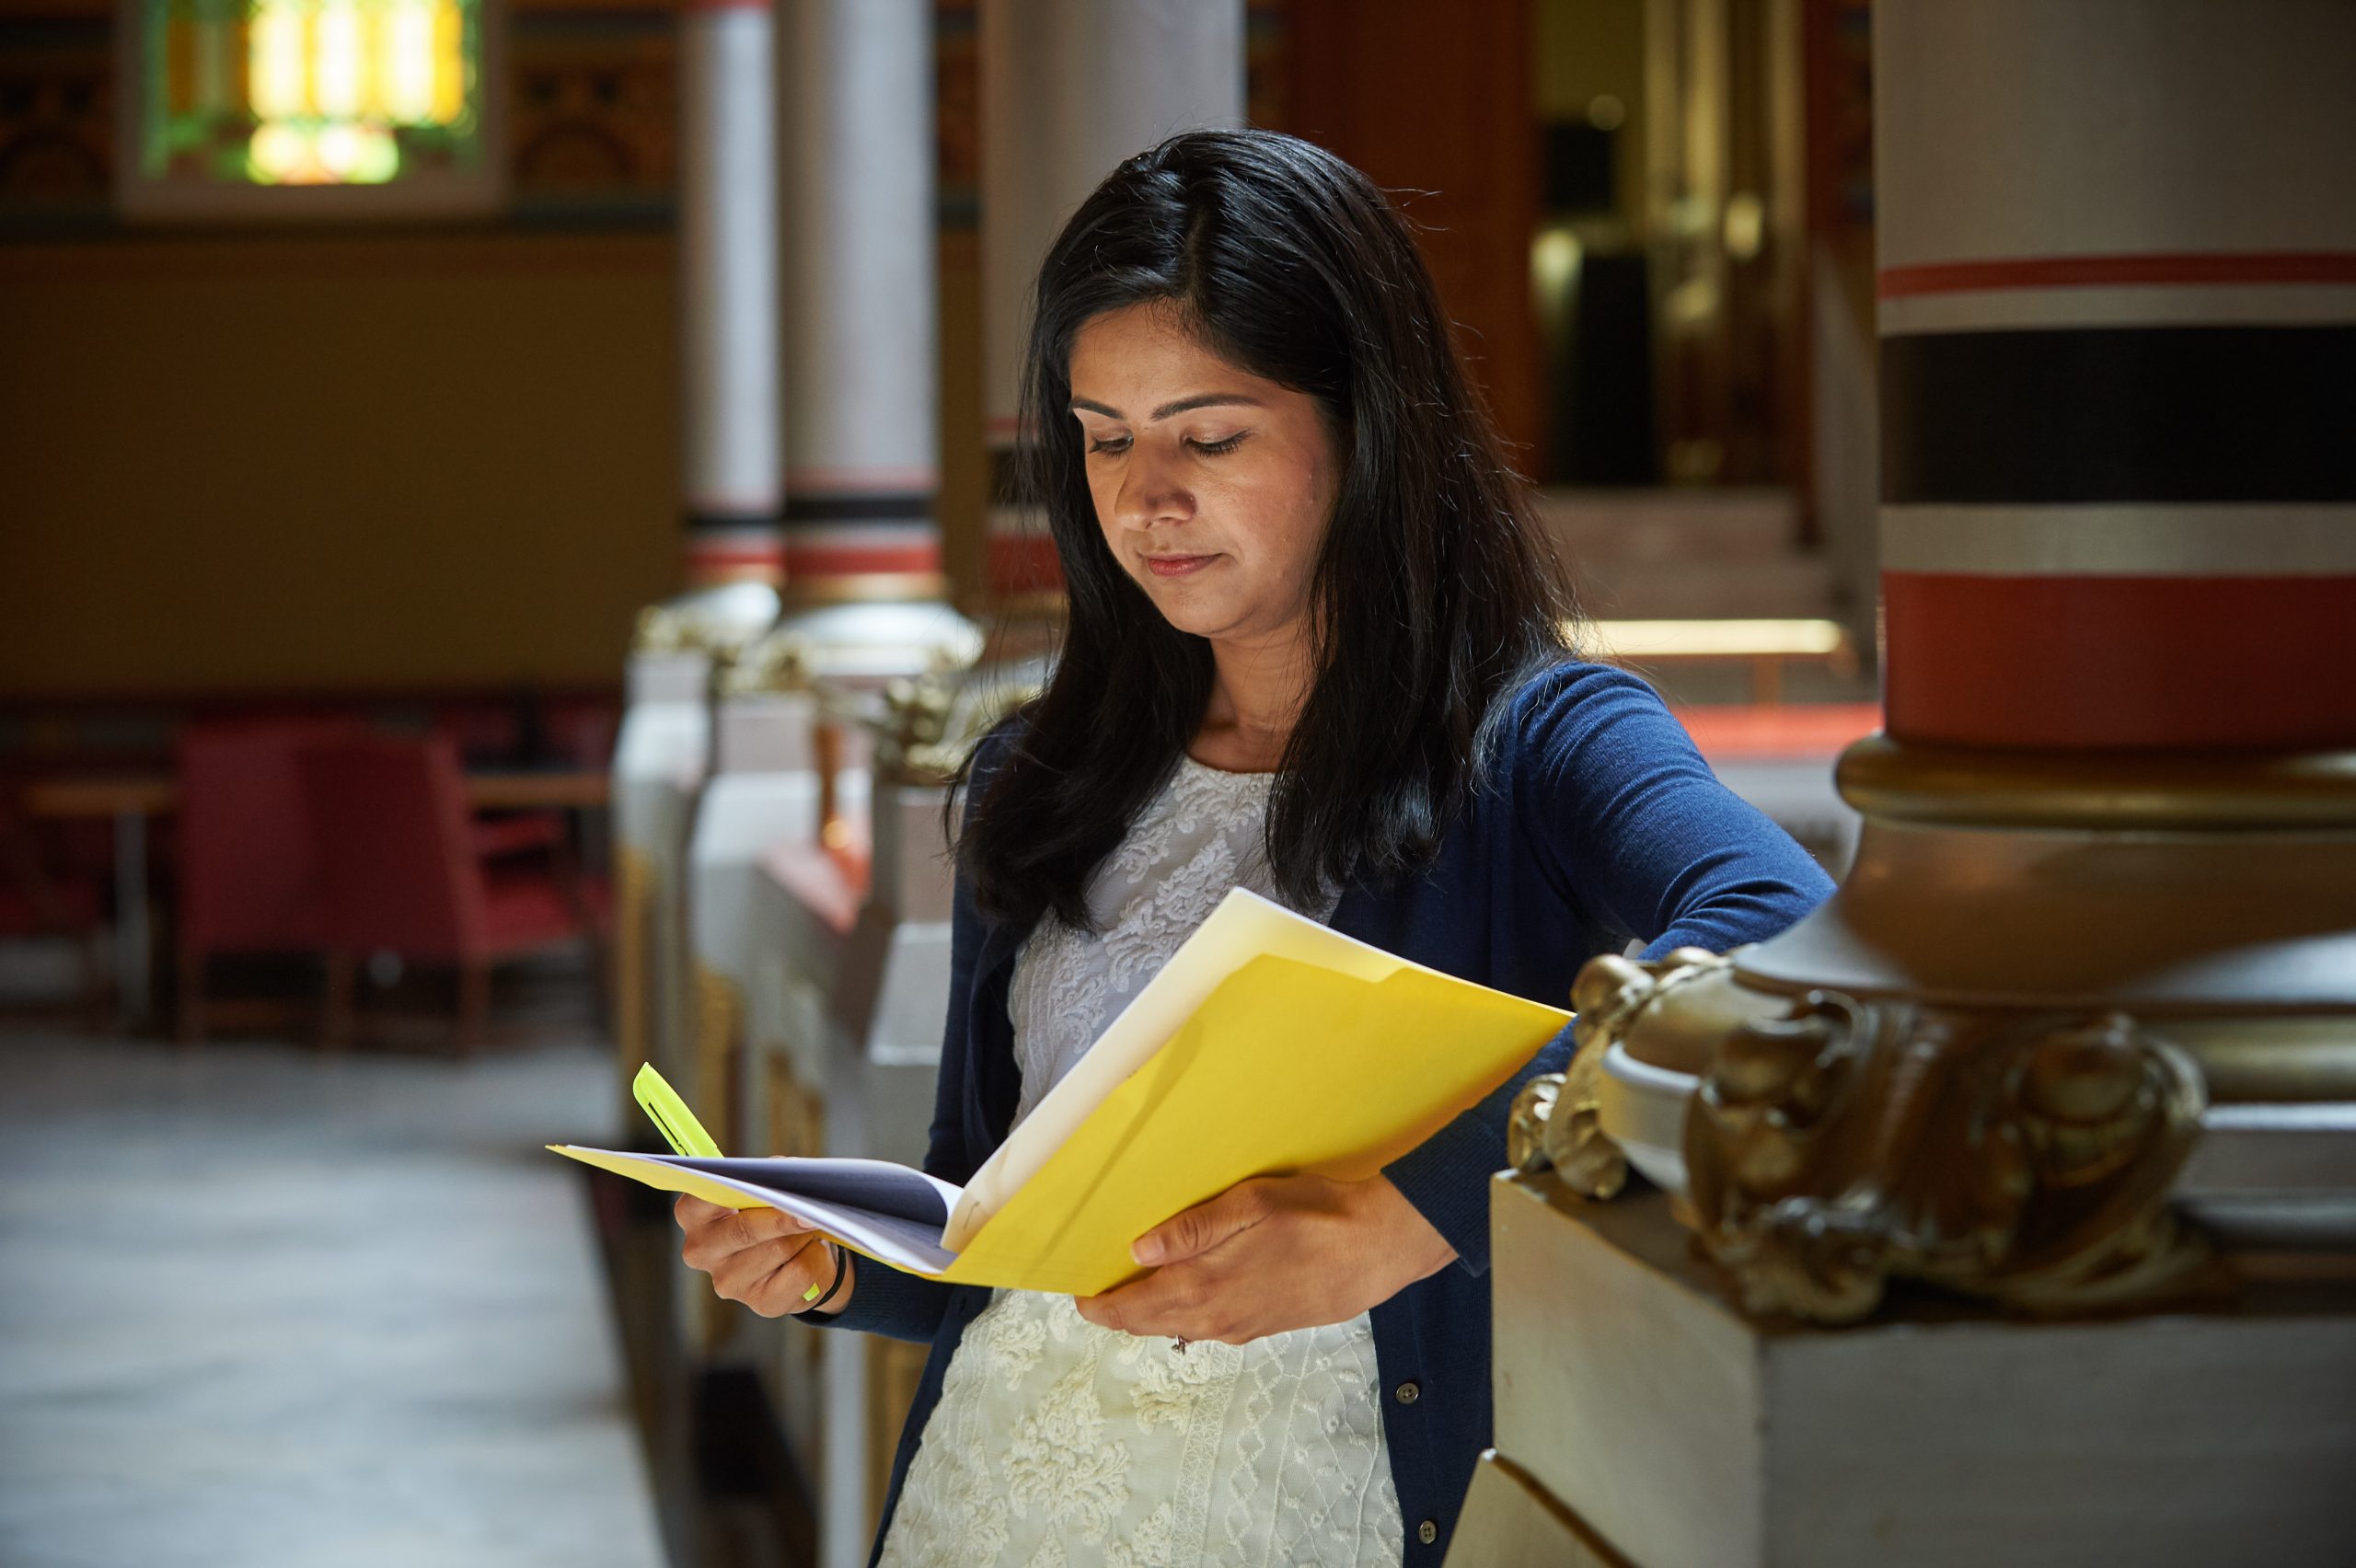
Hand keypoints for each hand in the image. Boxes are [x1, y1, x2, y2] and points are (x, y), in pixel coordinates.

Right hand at [673, 1194, 854, 1317]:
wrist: (799, 1258)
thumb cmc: (775, 1213)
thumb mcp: (768, 1188)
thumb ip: (769, 1178)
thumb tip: (786, 1175)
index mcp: (694, 1215)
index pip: (703, 1197)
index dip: (735, 1188)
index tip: (762, 1184)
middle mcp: (701, 1251)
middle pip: (744, 1230)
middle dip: (781, 1217)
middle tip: (810, 1210)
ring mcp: (728, 1282)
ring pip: (778, 1249)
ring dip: (804, 1234)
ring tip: (811, 1227)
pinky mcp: (760, 1303)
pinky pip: (799, 1272)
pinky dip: (815, 1257)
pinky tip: (811, 1253)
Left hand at [1074, 1174, 1454, 1344]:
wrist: (1376, 1249)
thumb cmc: (1315, 1217)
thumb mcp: (1248, 1206)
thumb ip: (1190, 1230)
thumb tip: (1138, 1251)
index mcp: (1202, 1287)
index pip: (1130, 1309)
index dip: (1098, 1305)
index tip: (1077, 1292)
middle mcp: (1215, 1317)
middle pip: (1148, 1324)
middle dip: (1118, 1310)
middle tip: (1098, 1290)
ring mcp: (1239, 1328)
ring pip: (1177, 1328)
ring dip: (1152, 1313)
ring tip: (1136, 1287)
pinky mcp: (1262, 1328)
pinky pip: (1208, 1327)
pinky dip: (1185, 1315)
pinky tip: (1190, 1291)